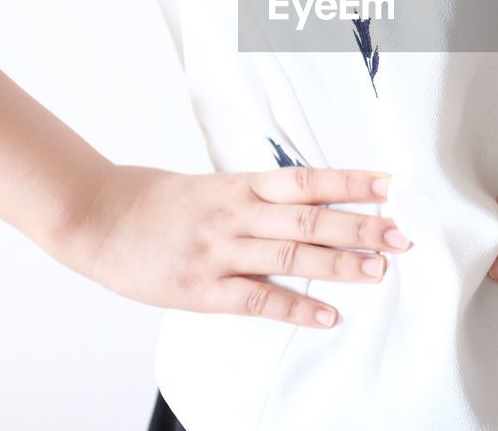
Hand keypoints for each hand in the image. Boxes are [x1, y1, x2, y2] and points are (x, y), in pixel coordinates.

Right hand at [55, 164, 412, 328]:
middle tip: (400, 235)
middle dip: (358, 227)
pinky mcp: (201, 289)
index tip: (390, 185)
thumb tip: (315, 200)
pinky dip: (294, 308)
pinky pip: (255, 299)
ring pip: (288, 257)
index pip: (307, 181)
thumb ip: (260, 196)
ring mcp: (219, 251)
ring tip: (378, 272)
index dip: (350, 182)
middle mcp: (236, 214)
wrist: (97, 216)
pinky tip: (326, 317)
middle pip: (309, 220)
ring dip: (337, 266)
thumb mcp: (214, 186)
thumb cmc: (159, 201)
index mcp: (241, 185)